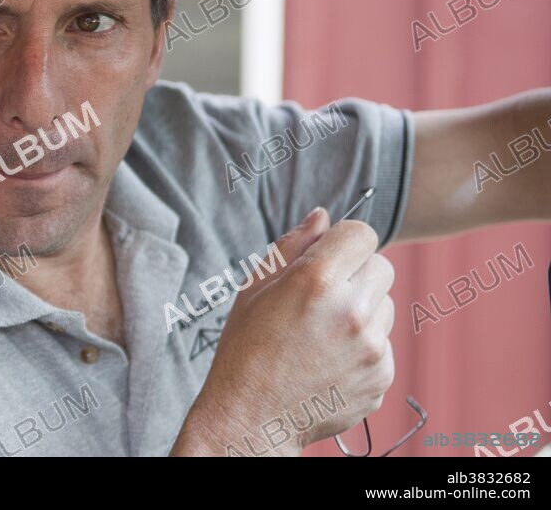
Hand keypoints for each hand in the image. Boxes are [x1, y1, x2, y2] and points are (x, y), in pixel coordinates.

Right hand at [172, 207, 394, 455]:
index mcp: (316, 280)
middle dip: (357, 273)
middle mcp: (351, 310)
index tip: (330, 255)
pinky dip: (363, 348)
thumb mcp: (255, 287)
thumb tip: (323, 215)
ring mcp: (371, 347)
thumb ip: (292, 245)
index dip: (344, 240)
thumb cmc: (245, 346)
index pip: (361, 233)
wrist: (252, 416)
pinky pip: (383, 344)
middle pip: (381, 266)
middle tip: (323, 297)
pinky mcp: (381, 375)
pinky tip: (329, 361)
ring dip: (363, 310)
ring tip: (322, 334)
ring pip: (385, 306)